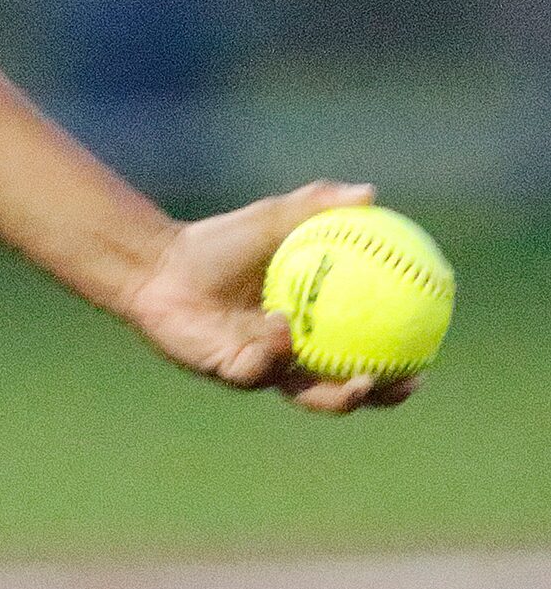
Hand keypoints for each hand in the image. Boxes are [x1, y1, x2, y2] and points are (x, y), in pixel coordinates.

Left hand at [122, 180, 416, 413]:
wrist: (158, 261)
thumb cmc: (217, 242)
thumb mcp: (271, 220)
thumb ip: (316, 207)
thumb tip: (370, 192)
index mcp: (308, 332)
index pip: (362, 359)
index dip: (396, 370)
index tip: (429, 361)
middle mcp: (285, 358)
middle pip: (338, 393)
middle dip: (375, 397)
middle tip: (403, 384)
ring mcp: (256, 368)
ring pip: (301, 392)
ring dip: (332, 391)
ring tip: (357, 377)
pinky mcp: (224, 369)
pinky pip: (256, 369)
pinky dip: (273, 351)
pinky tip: (284, 327)